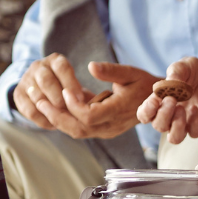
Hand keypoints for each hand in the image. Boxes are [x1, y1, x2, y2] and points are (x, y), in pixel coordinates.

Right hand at [12, 54, 88, 129]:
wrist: (42, 89)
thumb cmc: (67, 89)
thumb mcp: (75, 85)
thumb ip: (82, 93)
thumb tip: (90, 107)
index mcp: (55, 60)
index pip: (62, 67)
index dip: (71, 83)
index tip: (80, 99)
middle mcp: (38, 67)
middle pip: (46, 81)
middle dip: (59, 98)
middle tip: (69, 111)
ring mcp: (26, 80)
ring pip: (37, 96)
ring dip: (51, 111)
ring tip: (63, 120)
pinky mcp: (18, 94)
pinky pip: (30, 110)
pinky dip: (43, 120)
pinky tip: (53, 125)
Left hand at [13, 55, 155, 139]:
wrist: (157, 102)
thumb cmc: (144, 84)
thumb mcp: (131, 72)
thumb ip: (111, 70)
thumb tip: (91, 66)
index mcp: (120, 111)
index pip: (90, 116)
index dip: (75, 105)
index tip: (64, 90)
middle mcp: (112, 126)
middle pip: (79, 129)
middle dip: (57, 116)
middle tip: (40, 102)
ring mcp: (107, 131)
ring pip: (78, 132)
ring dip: (58, 120)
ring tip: (41, 105)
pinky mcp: (103, 131)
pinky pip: (81, 130)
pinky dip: (65, 121)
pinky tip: (53, 108)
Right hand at [137, 57, 197, 143]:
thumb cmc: (193, 71)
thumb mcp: (183, 66)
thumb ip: (175, 72)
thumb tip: (169, 84)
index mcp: (159, 103)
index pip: (145, 115)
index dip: (146, 111)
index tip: (154, 100)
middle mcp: (170, 116)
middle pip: (159, 126)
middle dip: (163, 115)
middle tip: (172, 99)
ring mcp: (185, 122)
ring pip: (174, 138)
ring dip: (176, 126)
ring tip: (181, 109)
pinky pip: (194, 132)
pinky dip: (193, 122)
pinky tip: (195, 108)